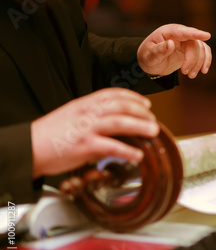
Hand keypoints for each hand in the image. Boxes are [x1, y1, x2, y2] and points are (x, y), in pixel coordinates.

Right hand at [31, 88, 159, 178]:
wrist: (28, 147)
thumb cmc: (50, 135)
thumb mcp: (72, 117)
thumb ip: (92, 118)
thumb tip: (113, 125)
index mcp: (84, 104)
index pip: (113, 94)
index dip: (133, 97)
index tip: (146, 103)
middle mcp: (87, 112)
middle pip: (120, 106)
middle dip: (140, 111)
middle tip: (153, 119)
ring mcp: (86, 128)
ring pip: (119, 122)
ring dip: (139, 126)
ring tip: (154, 132)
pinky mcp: (85, 146)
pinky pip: (111, 147)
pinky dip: (127, 151)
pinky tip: (138, 155)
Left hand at [137, 24, 211, 78]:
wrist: (152, 62)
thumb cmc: (148, 56)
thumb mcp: (150, 55)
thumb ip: (159, 50)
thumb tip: (171, 44)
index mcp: (168, 32)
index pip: (183, 32)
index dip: (195, 34)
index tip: (207, 36)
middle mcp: (180, 34)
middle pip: (194, 44)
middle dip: (192, 60)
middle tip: (185, 73)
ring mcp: (187, 41)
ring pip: (201, 49)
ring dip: (199, 63)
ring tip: (191, 76)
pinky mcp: (192, 49)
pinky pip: (204, 52)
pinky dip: (206, 61)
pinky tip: (203, 71)